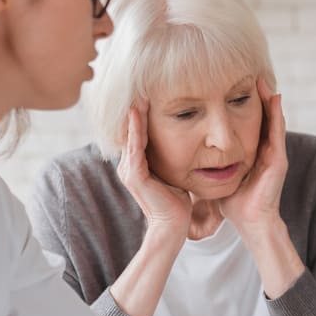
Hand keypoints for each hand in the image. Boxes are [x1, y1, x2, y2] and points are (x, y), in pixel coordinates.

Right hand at [117, 101, 192, 240]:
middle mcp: (129, 166)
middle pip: (132, 132)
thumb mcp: (174, 175)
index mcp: (137, 165)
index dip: (141, 116)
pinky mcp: (134, 176)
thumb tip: (186, 146)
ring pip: (131, 137)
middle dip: (136, 111)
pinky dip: (136, 129)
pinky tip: (138, 114)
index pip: (139, 135)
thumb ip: (172, 160)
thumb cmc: (177, 202)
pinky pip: (135, 148)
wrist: (173, 226)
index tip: (147, 96)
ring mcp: (129, 171)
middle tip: (140, 88)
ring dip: (134, 115)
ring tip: (137, 95)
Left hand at [221, 78, 287, 234]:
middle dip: (259, 97)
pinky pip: (278, 132)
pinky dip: (277, 114)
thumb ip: (212, 162)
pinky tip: (274, 98)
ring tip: (263, 80)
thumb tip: (192, 152)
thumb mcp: (222, 175)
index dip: (244, 104)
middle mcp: (267, 151)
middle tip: (252, 74)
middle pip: (264, 117)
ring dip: (270, 100)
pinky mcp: (279, 160)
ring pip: (273, 120)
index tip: (235, 85)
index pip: (251, 123)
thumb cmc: (235, 202)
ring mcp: (275, 154)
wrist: (251, 222)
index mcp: (254, 153)